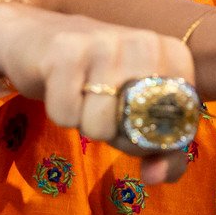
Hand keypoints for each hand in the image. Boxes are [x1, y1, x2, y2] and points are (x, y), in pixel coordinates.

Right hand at [0, 3, 197, 181]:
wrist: (39, 37)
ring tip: (82, 96)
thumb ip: (164, 150)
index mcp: (173, 54)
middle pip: (137, 130)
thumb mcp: (136, 109)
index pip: (176, 128)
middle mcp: (145, 42)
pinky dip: (59, 112)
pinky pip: (65, 115)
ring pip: (99, 126)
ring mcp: (105, 43)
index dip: (149, 140)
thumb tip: (157, 176)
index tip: (133, 120)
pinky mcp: (65, 50)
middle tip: (102, 107)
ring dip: (85, 123)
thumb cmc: (98, 78)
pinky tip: (61, 87)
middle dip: (116, 134)